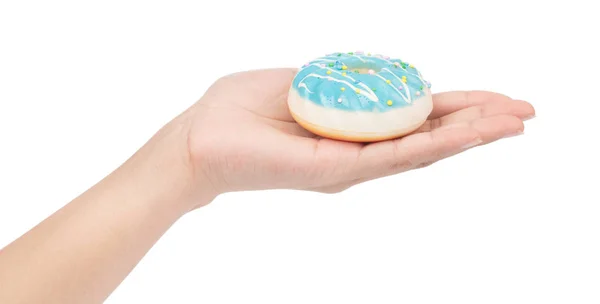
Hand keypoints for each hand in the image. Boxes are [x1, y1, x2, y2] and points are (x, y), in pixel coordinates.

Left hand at [184, 68, 534, 204]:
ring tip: (514, 122)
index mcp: (353, 128)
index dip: (458, 106)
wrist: (200, 139)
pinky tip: (469, 134)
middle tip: (526, 112)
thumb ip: (342, 82)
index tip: (496, 99)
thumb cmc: (240, 109)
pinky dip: (435, 143)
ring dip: (470, 135)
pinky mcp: (337, 170)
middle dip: (480, 123)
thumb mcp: (300, 82)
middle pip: (429, 135)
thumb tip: (377, 75)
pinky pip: (394, 156)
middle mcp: (359, 151)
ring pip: (421, 149)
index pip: (415, 116)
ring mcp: (351, 164)